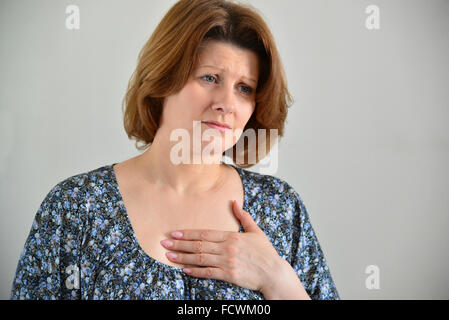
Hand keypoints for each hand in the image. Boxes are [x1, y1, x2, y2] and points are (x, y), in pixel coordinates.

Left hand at [160, 200, 284, 292]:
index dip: (188, 233)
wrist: (273, 272)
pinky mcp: (229, 275)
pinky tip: (185, 269)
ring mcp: (227, 262)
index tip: (174, 232)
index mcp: (232, 236)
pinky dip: (195, 271)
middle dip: (179, 244)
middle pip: (198, 245)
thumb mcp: (256, 231)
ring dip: (183, 257)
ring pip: (200, 258)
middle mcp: (227, 248)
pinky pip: (208, 272)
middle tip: (164, 242)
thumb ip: (243, 217)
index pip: (205, 233)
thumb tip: (234, 202)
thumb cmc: (265, 252)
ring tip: (169, 255)